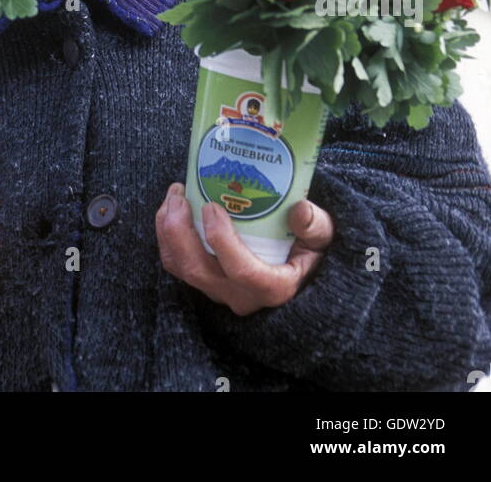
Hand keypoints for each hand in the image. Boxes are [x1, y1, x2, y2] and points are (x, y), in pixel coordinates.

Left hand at [156, 182, 334, 315]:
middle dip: (180, 232)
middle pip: (199, 271)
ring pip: (182, 269)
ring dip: (169, 231)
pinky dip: (167, 237)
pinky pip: (177, 264)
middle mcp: (241, 295)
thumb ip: (315, 225)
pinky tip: (172, 208)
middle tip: (180, 195)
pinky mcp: (205, 281)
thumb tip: (300, 210)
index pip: (242, 272)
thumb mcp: (323, 236)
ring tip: (174, 196)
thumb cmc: (310, 248)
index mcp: (273, 287)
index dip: (222, 242)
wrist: (299, 269)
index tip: (212, 207)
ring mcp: (219, 290)